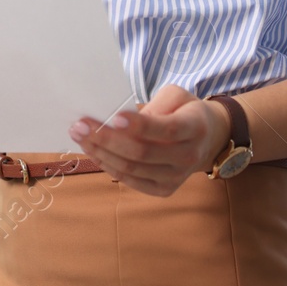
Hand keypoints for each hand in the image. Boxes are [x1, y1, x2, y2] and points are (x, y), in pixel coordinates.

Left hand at [68, 84, 231, 196]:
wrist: (206, 139)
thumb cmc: (185, 111)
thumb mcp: (176, 96)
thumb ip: (154, 104)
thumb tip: (120, 117)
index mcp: (194, 128)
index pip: (166, 130)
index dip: (139, 126)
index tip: (113, 117)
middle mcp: (187, 157)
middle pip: (141, 153)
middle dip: (106, 139)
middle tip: (79, 125)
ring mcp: (176, 177)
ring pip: (131, 169)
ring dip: (100, 153)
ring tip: (80, 136)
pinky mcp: (163, 189)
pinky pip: (130, 180)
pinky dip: (108, 166)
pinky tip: (93, 151)